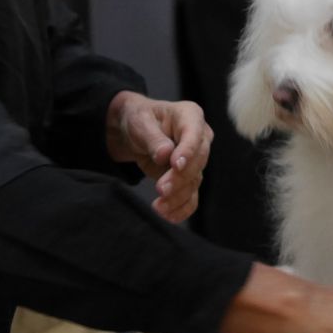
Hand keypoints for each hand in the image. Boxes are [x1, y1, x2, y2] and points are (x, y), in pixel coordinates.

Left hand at [105, 91, 212, 222]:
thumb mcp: (140, 122)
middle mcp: (199, 139)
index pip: (195, 135)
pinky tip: (169, 216)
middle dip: (180, 178)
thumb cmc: (139, 119)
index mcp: (190, 116)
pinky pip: (191, 196)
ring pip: (194, 182)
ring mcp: (195, 160)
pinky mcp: (188, 178)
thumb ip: (153, 137)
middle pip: (198, 162)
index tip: (175, 165)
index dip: (188, 151)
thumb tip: (165, 155)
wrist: (133, 131)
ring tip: (158, 207)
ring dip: (177, 197)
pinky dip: (182, 208)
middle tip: (160, 189)